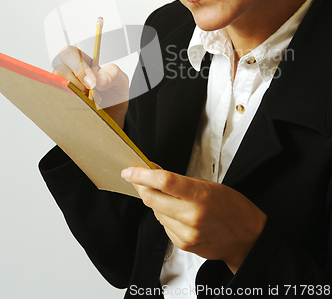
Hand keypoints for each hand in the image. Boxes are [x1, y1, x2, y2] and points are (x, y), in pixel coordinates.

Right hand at [53, 46, 128, 127]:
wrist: (113, 117)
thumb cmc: (113, 96)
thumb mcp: (121, 81)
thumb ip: (114, 74)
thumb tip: (100, 80)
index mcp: (83, 63)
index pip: (70, 53)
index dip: (78, 67)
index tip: (92, 83)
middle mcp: (70, 74)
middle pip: (59, 69)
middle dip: (75, 82)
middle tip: (90, 93)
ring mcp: (65, 89)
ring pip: (57, 86)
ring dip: (74, 95)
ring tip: (90, 102)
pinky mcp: (62, 103)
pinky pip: (58, 102)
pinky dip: (70, 106)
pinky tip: (83, 109)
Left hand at [121, 167, 266, 273]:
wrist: (247, 238)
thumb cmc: (232, 207)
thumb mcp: (209, 185)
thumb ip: (180, 181)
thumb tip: (155, 170)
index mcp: (200, 195)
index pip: (163, 181)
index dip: (142, 175)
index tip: (129, 171)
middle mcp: (191, 215)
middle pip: (152, 198)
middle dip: (141, 186)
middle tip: (136, 178)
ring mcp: (186, 233)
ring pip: (156, 212)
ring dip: (154, 201)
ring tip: (163, 194)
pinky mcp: (184, 244)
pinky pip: (164, 226)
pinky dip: (164, 215)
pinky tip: (175, 211)